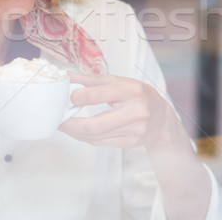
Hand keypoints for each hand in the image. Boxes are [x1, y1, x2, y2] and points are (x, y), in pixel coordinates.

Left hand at [59, 72, 177, 148]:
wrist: (162, 118)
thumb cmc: (139, 96)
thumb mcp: (120, 82)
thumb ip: (94, 80)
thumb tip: (69, 77)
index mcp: (132, 90)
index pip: (98, 94)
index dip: (78, 97)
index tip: (68, 97)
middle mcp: (135, 111)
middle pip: (95, 125)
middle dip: (71, 124)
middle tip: (59, 120)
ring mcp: (135, 130)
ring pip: (96, 137)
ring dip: (76, 132)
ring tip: (65, 125)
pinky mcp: (131, 143)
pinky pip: (102, 143)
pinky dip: (86, 138)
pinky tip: (79, 132)